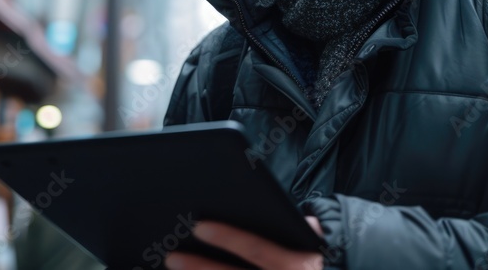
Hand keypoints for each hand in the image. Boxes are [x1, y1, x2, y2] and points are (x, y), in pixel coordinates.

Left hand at [163, 217, 323, 269]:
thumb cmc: (306, 266)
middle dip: (200, 267)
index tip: (199, 226)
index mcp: (298, 266)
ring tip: (174, 269)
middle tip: (173, 256)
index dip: (229, 237)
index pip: (258, 249)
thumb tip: (307, 222)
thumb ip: (304, 235)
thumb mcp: (314, 251)